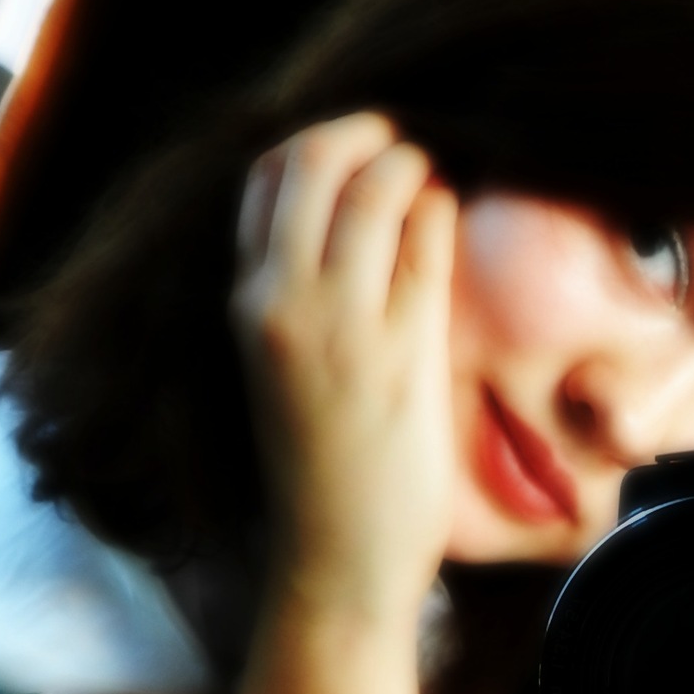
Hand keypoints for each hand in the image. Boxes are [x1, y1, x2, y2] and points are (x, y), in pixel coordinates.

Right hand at [229, 112, 458, 614]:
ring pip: (375, 184)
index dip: (315, 147)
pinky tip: (450, 219)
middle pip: (311, 157)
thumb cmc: (318, 476)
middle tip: (403, 143)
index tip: (355, 154)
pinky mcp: (401, 346)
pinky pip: (427, 237)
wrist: (333, 562)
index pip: (262, 179)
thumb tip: (349, 229)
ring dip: (413, 163)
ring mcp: (340, 320)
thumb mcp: (280, 370)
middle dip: (366, 131)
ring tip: (434, 179)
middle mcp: (279, 300)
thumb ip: (297, 300)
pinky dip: (441, 208)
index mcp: (243, 304)